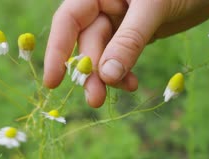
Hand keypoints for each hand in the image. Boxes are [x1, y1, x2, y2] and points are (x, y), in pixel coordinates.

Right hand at [43, 0, 208, 107]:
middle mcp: (104, 4)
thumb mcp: (154, 9)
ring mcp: (118, 20)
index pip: (69, 20)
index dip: (58, 50)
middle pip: (87, 42)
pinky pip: (121, 58)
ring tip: (124, 91)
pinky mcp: (133, 34)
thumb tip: (105, 75)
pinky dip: (124, 73)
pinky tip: (132, 83)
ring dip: (109, 77)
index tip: (54, 82)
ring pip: (104, 54)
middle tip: (95, 100)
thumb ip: (129, 40)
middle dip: (92, 72)